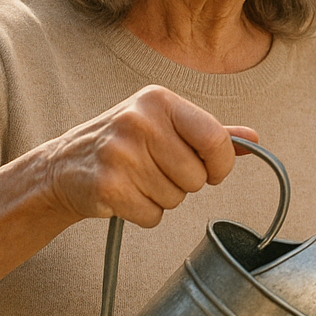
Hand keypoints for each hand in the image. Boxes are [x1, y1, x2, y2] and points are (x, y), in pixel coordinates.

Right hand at [39, 84, 257, 227]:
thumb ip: (208, 132)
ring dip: (162, 198)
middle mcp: (139, 121)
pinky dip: (143, 214)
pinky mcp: (107, 185)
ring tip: (137, 180)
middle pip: (196, 177)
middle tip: (156, 171)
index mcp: (159, 100)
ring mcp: (120, 152)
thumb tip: (253, 140)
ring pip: (175, 199)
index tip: (213, 171)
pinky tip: (125, 195)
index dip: (221, 164)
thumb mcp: (164, 125)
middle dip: (184, 184)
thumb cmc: (123, 144)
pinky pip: (152, 215)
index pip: (214, 137)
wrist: (63, 166)